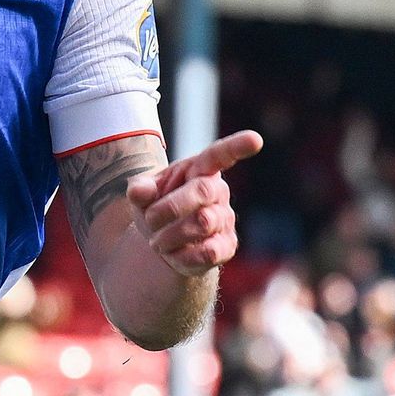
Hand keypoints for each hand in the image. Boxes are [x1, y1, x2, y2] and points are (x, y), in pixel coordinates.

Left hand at [122, 131, 264, 275]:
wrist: (162, 246)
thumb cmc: (156, 209)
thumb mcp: (142, 195)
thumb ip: (139, 190)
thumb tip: (140, 191)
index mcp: (199, 170)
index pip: (220, 154)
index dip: (237, 146)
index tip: (255, 139)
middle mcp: (218, 191)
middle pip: (202, 191)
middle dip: (169, 207)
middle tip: (150, 220)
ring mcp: (225, 219)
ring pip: (202, 223)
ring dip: (170, 235)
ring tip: (158, 241)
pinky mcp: (226, 246)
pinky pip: (209, 252)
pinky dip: (182, 256)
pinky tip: (174, 254)